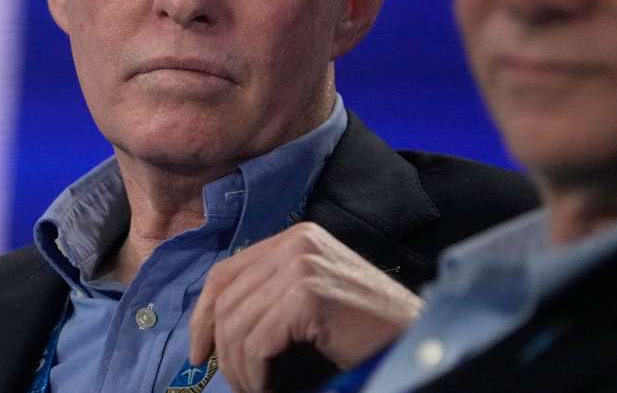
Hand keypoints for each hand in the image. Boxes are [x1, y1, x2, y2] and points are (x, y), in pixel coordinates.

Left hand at [188, 222, 423, 392]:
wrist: (417, 342)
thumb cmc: (366, 333)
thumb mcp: (310, 302)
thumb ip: (270, 298)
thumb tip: (211, 328)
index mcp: (296, 238)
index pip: (226, 272)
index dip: (204, 315)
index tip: (199, 352)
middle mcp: (297, 242)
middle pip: (226, 300)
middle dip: (221, 351)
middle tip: (237, 385)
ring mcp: (303, 264)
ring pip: (236, 325)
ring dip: (240, 370)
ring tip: (258, 390)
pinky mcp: (308, 294)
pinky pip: (256, 342)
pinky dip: (256, 375)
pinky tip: (270, 388)